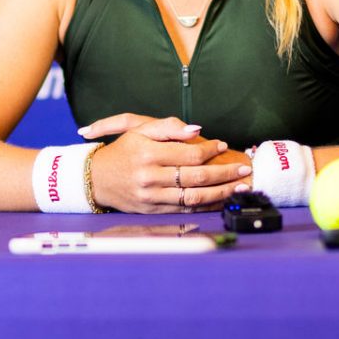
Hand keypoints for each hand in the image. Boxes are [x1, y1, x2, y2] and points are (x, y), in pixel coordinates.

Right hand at [78, 113, 251, 213]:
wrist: (95, 179)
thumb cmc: (121, 152)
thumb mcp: (138, 130)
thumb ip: (168, 127)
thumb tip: (197, 130)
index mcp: (148, 153)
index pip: (189, 153)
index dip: (210, 150)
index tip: (222, 146)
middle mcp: (151, 177)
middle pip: (197, 177)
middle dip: (225, 173)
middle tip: (243, 169)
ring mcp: (152, 197)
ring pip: (195, 197)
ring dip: (222, 193)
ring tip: (240, 187)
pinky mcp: (153, 211)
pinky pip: (185, 210)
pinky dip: (207, 206)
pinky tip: (222, 200)